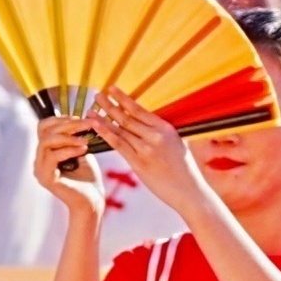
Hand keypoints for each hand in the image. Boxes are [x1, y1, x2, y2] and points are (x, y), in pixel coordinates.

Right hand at [31, 113, 108, 222]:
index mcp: (45, 152)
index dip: (61, 119)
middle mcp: (39, 160)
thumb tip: (78, 117)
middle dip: (68, 124)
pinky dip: (69, 150)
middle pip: (45, 131)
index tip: (81, 119)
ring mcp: (40, 169)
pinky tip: (83, 149)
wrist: (92, 201)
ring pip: (47, 142)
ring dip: (69, 137)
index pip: (43, 127)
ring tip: (86, 139)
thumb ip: (74, 137)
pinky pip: (53, 157)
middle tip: (88, 124)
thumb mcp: (81, 150)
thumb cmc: (88, 177)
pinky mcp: (46, 178)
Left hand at [87, 92, 206, 217]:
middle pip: (127, 117)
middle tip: (96, 94)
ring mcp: (147, 149)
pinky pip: (118, 145)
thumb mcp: (176, 143)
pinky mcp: (139, 163)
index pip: (139, 109)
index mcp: (165, 128)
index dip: (123, 99)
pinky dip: (105, 134)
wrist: (190, 191)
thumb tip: (146, 124)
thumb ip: (160, 133)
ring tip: (90, 109)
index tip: (111, 89)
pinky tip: (94, 126)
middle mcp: (155, 135)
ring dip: (102, 118)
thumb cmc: (183, 169)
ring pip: (120, 130)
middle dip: (110, 105)